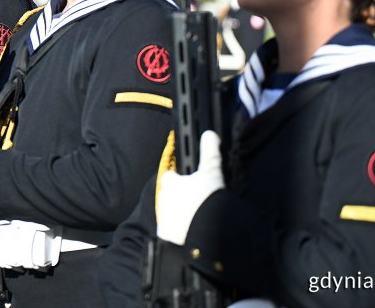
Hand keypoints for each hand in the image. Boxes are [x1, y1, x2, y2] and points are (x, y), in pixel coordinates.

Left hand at [157, 130, 224, 244]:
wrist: (204, 238)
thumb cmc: (205, 200)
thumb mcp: (211, 173)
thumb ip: (210, 153)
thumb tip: (209, 134)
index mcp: (171, 184)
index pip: (170, 177)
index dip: (178, 178)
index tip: (188, 181)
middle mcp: (163, 201)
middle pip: (171, 197)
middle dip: (180, 198)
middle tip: (199, 202)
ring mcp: (164, 221)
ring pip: (172, 215)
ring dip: (181, 217)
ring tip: (200, 220)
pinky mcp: (168, 240)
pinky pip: (173, 234)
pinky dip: (181, 233)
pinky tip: (195, 235)